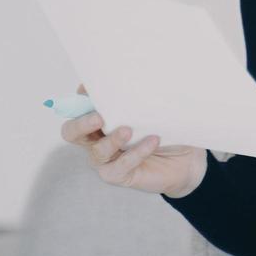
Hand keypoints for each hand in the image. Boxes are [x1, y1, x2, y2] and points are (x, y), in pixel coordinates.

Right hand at [59, 83, 207, 197]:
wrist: (184, 158)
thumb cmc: (162, 128)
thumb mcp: (148, 110)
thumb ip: (132, 99)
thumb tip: (123, 79)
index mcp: (97, 121)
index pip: (77, 109)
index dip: (78, 100)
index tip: (87, 89)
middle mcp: (95, 140)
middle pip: (71, 133)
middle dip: (81, 123)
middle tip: (98, 116)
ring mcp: (105, 160)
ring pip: (98, 151)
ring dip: (113, 139)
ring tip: (128, 130)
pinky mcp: (117, 175)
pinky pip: (122, 165)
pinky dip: (137, 152)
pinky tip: (153, 141)